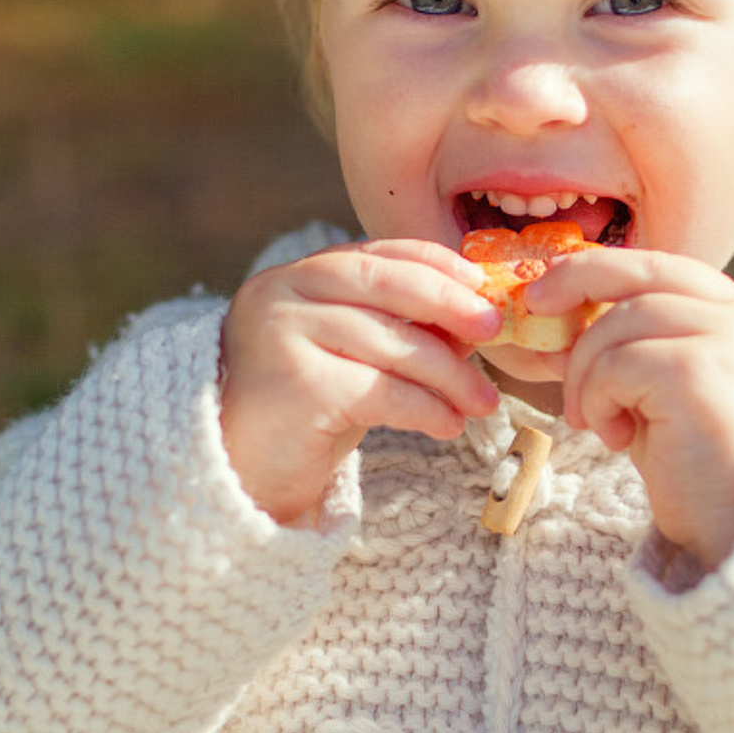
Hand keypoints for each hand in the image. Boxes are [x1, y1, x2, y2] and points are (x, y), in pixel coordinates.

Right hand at [218, 240, 501, 525]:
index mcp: (296, 277)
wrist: (238, 478)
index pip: (377, 254)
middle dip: (449, 303)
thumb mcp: (350, 357)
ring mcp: (282, 336)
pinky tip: (448, 425)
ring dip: (449, 374)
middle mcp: (281, 294)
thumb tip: (474, 318)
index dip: (436, 264)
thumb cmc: (303, 413)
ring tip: (483, 401)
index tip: (482, 283)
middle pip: (385, 284)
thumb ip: (395, 328)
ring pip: (391, 342)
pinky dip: (426, 407)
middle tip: (494, 329)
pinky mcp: (296, 387)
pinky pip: (381, 391)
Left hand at [526, 250, 733, 570]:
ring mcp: (729, 341)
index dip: (602, 269)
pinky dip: (598, 397)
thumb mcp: (660, 392)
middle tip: (534, 308)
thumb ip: (629, 346)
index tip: (552, 285)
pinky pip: (617, 364)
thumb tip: (555, 311)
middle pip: (642, 274)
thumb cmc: (696, 470)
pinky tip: (615, 437)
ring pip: (620, 323)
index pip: (664, 266)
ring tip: (596, 420)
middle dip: (577, 283)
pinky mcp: (698, 372)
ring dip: (587, 372)